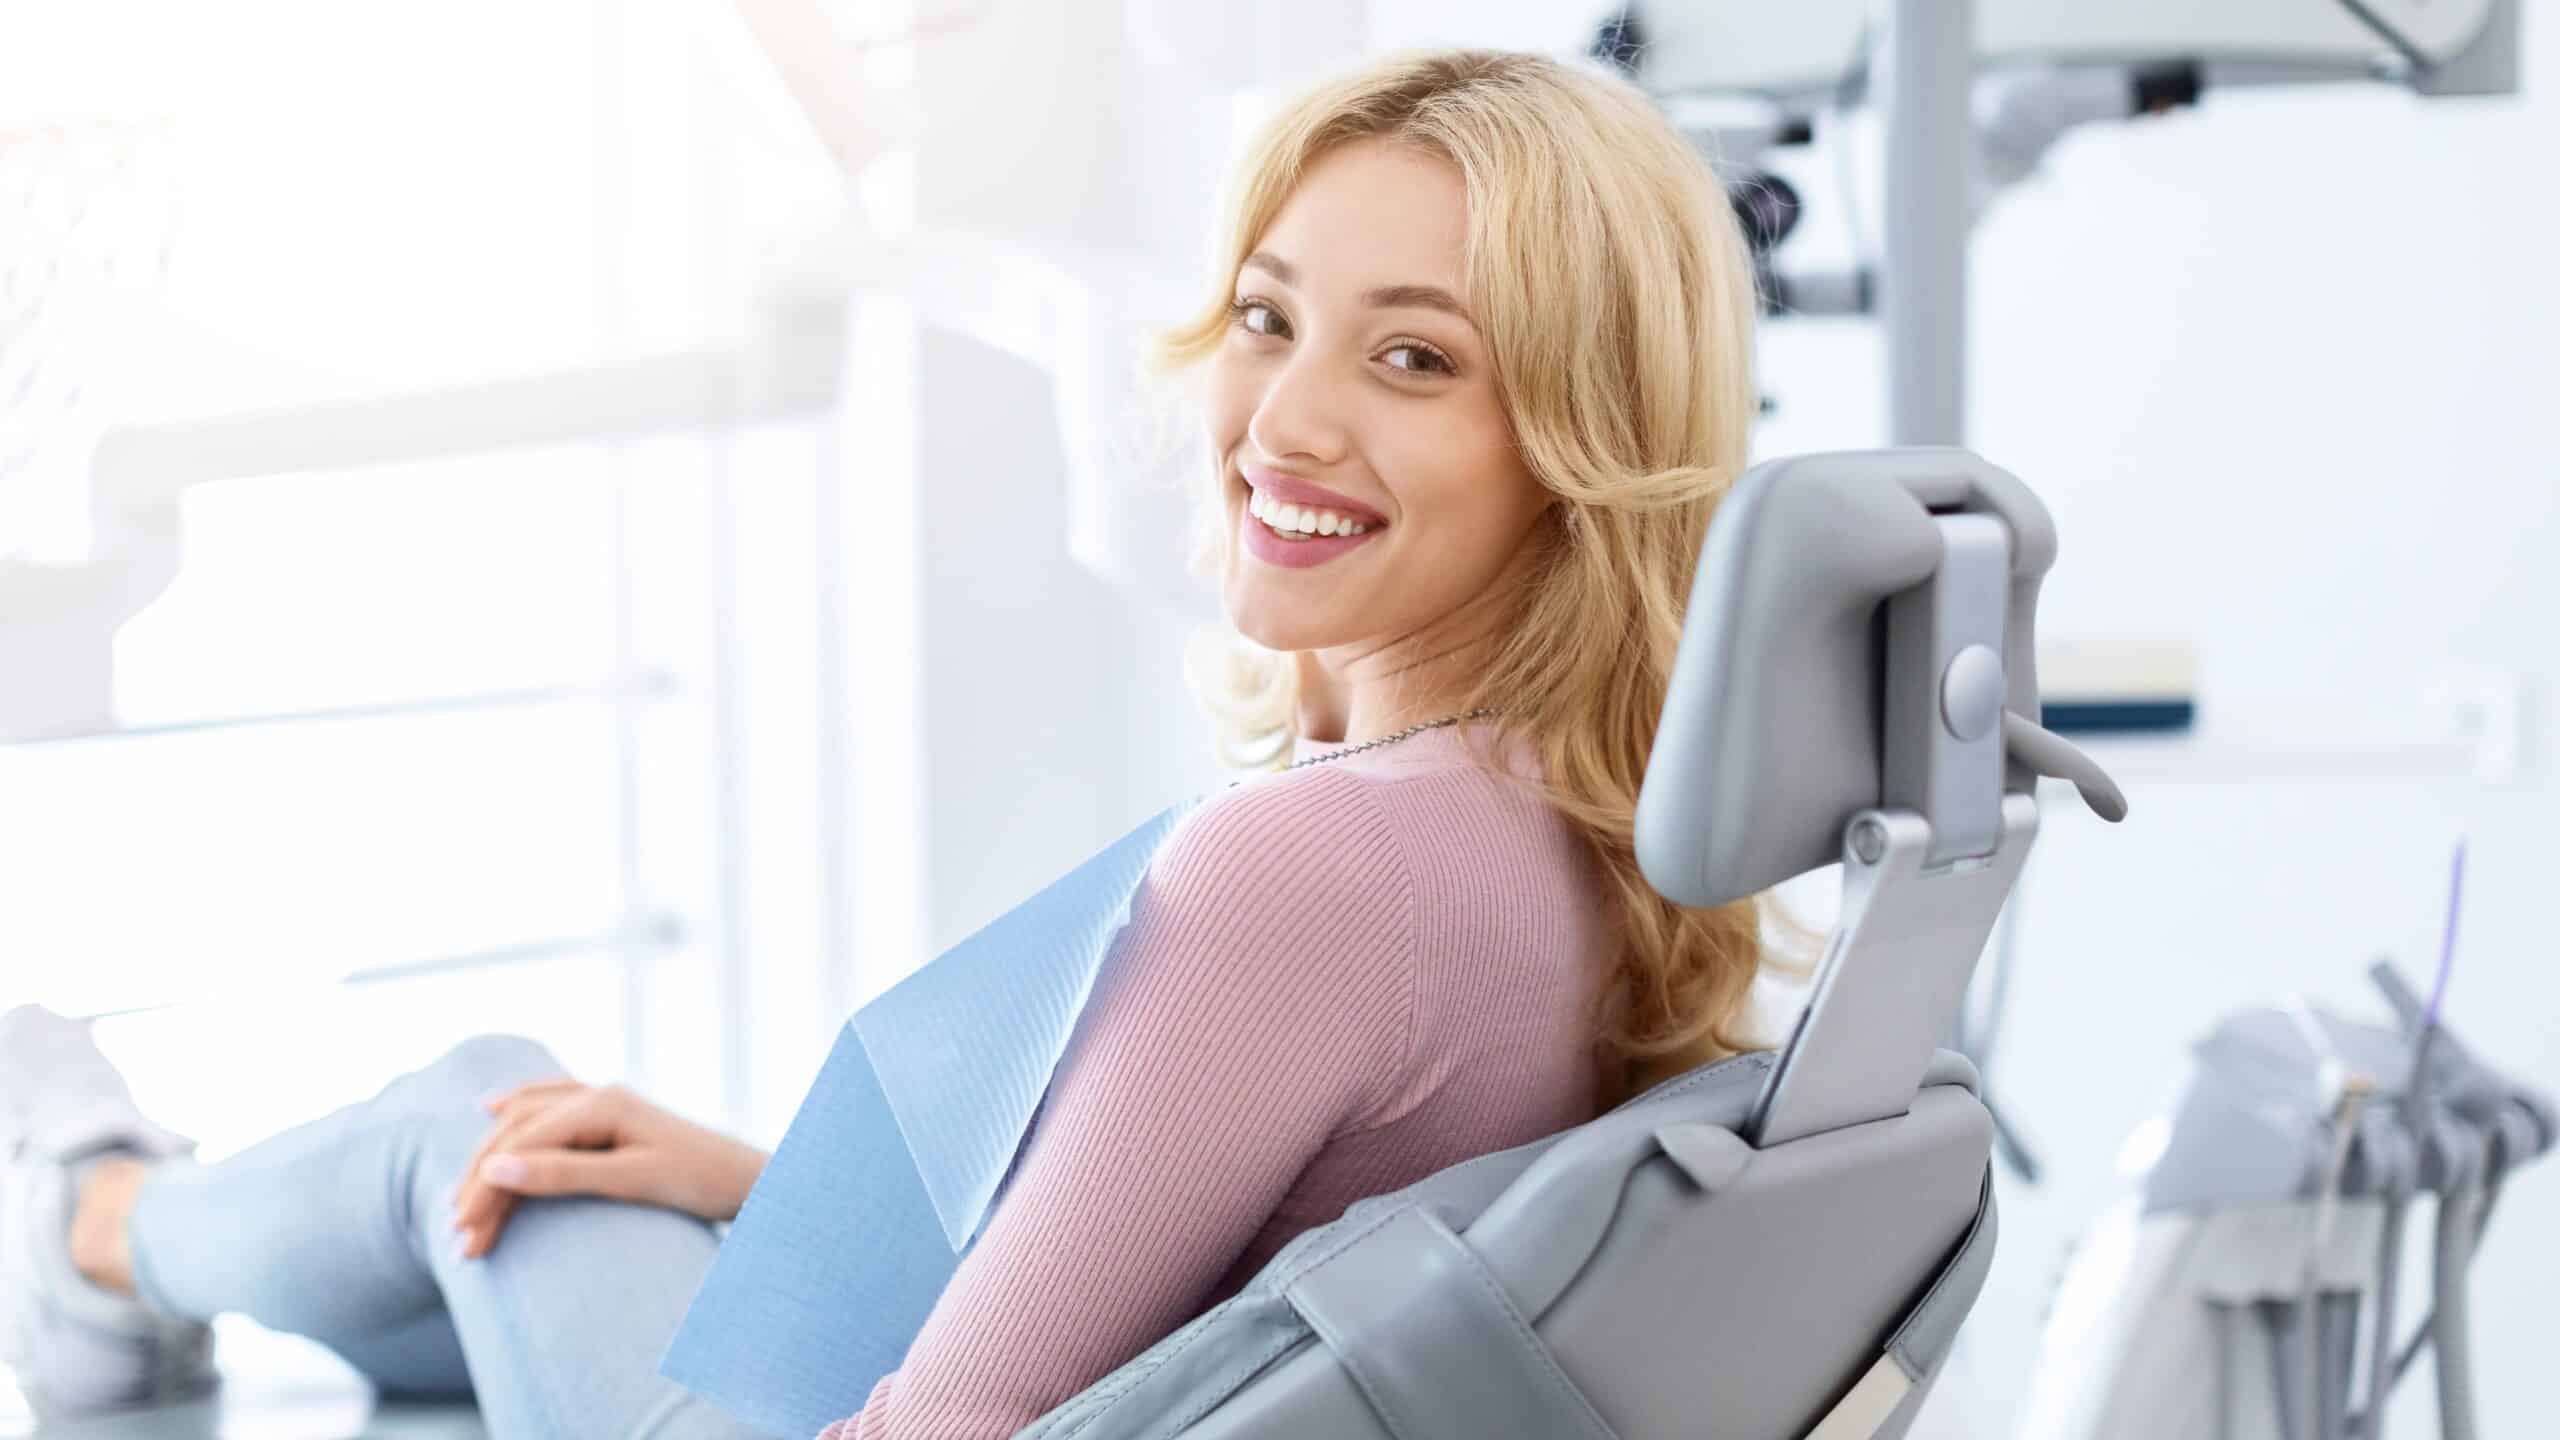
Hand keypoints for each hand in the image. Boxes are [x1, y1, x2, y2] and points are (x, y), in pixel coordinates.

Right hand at [448, 1079, 768, 1259]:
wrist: (753, 1180)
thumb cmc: (702, 1181)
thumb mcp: (632, 1181)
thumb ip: (564, 1174)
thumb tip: (495, 1169)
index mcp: (603, 1103)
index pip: (522, 1144)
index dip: (487, 1189)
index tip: (463, 1234)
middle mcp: (599, 1094)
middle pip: (518, 1133)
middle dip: (482, 1183)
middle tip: (458, 1236)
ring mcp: (606, 1102)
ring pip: (528, 1122)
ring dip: (492, 1160)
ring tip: (460, 1201)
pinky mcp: (613, 1118)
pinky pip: (550, 1107)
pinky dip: (516, 1112)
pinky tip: (492, 1110)